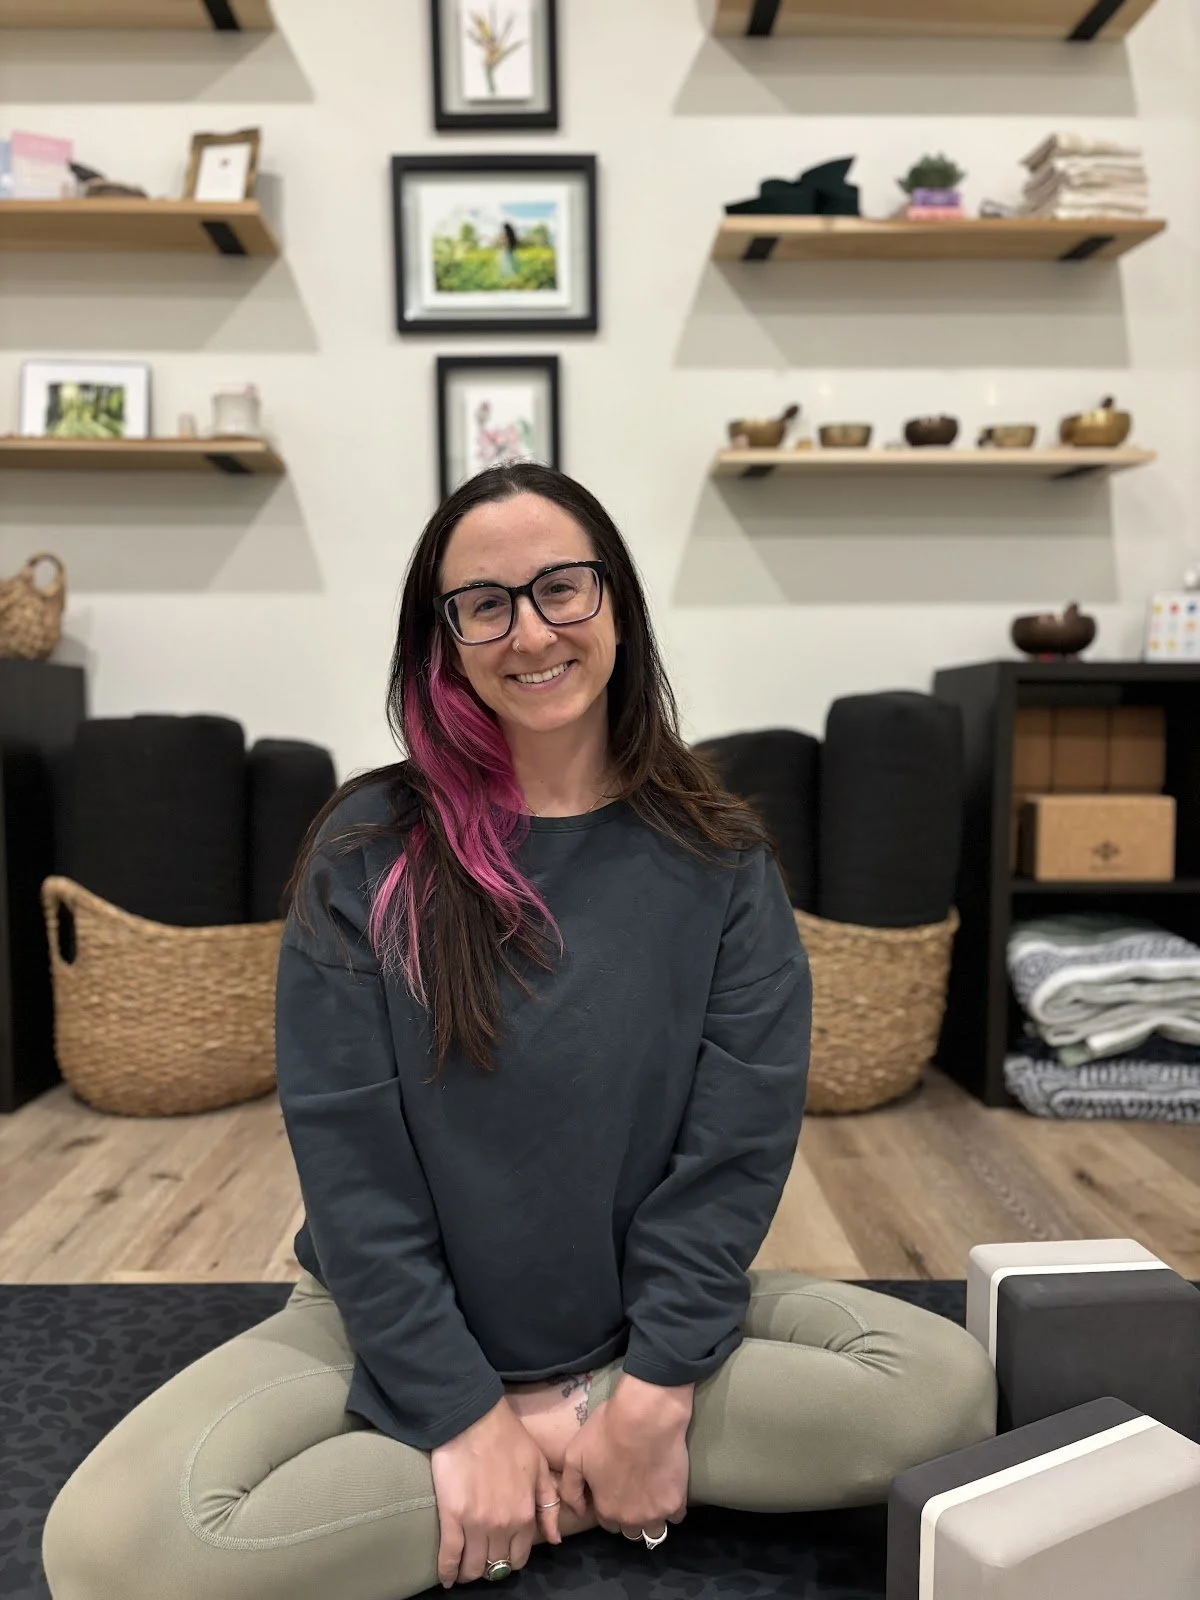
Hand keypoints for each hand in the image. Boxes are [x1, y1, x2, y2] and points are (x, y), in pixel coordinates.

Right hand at [429, 1398, 561, 1586]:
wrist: (474, 1418)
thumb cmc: (508, 1438)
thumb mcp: (539, 1467)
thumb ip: (548, 1504)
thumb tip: (555, 1539)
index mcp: (524, 1514)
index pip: (519, 1557)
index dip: (511, 1559)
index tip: (503, 1554)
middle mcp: (503, 1525)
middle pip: (496, 1566)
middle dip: (491, 1567)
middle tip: (482, 1558)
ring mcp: (476, 1524)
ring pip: (473, 1568)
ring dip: (470, 1572)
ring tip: (465, 1567)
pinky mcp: (451, 1517)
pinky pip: (449, 1557)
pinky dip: (448, 1572)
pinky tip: (447, 1578)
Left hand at [559, 1374, 691, 1543]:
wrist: (646, 1416)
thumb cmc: (607, 1432)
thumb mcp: (574, 1456)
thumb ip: (570, 1490)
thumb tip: (578, 1512)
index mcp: (607, 1510)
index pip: (608, 1524)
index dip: (611, 1506)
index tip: (615, 1490)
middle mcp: (631, 1519)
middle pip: (632, 1530)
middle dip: (631, 1516)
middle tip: (634, 1491)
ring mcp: (656, 1513)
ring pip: (655, 1530)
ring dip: (652, 1518)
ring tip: (652, 1495)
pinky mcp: (676, 1502)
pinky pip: (675, 1517)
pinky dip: (672, 1506)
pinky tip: (668, 1488)